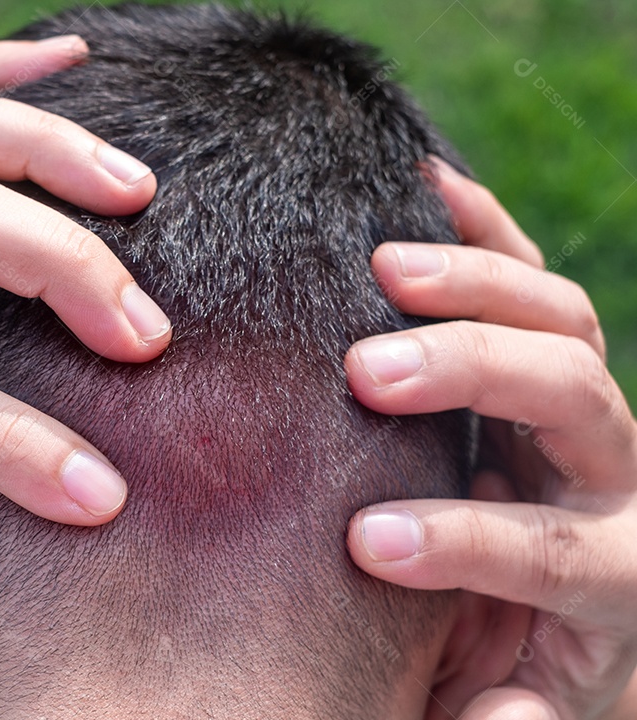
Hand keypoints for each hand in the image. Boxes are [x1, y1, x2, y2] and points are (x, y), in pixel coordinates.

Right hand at [344, 159, 636, 718]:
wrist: (558, 612)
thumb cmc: (513, 660)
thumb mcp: (513, 706)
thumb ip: (505, 717)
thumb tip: (498, 706)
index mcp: (614, 575)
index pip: (558, 547)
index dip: (469, 541)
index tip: (368, 540)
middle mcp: (616, 477)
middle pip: (573, 396)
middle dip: (469, 375)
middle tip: (366, 374)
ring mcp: (586, 410)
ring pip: (562, 320)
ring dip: (473, 286)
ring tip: (382, 270)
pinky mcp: (551, 362)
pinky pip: (536, 280)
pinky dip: (485, 230)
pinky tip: (428, 190)